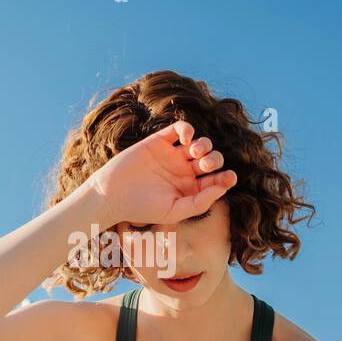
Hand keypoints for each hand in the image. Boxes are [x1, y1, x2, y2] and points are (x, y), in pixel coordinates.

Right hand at [86, 121, 237, 226]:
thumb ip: (200, 202)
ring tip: (194, 153)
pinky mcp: (159, 141)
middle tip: (206, 164)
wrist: (112, 194)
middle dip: (214, 160)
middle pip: (211, 160)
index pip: (215, 181)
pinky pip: (180, 129)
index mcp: (190, 190)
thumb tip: (223, 188)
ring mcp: (172, 155)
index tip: (229, 177)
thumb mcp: (174, 211)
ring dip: (204, 145)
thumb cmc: (142, 208)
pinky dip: (187, 129)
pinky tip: (185, 138)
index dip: (225, 177)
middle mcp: (184, 172)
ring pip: (200, 144)